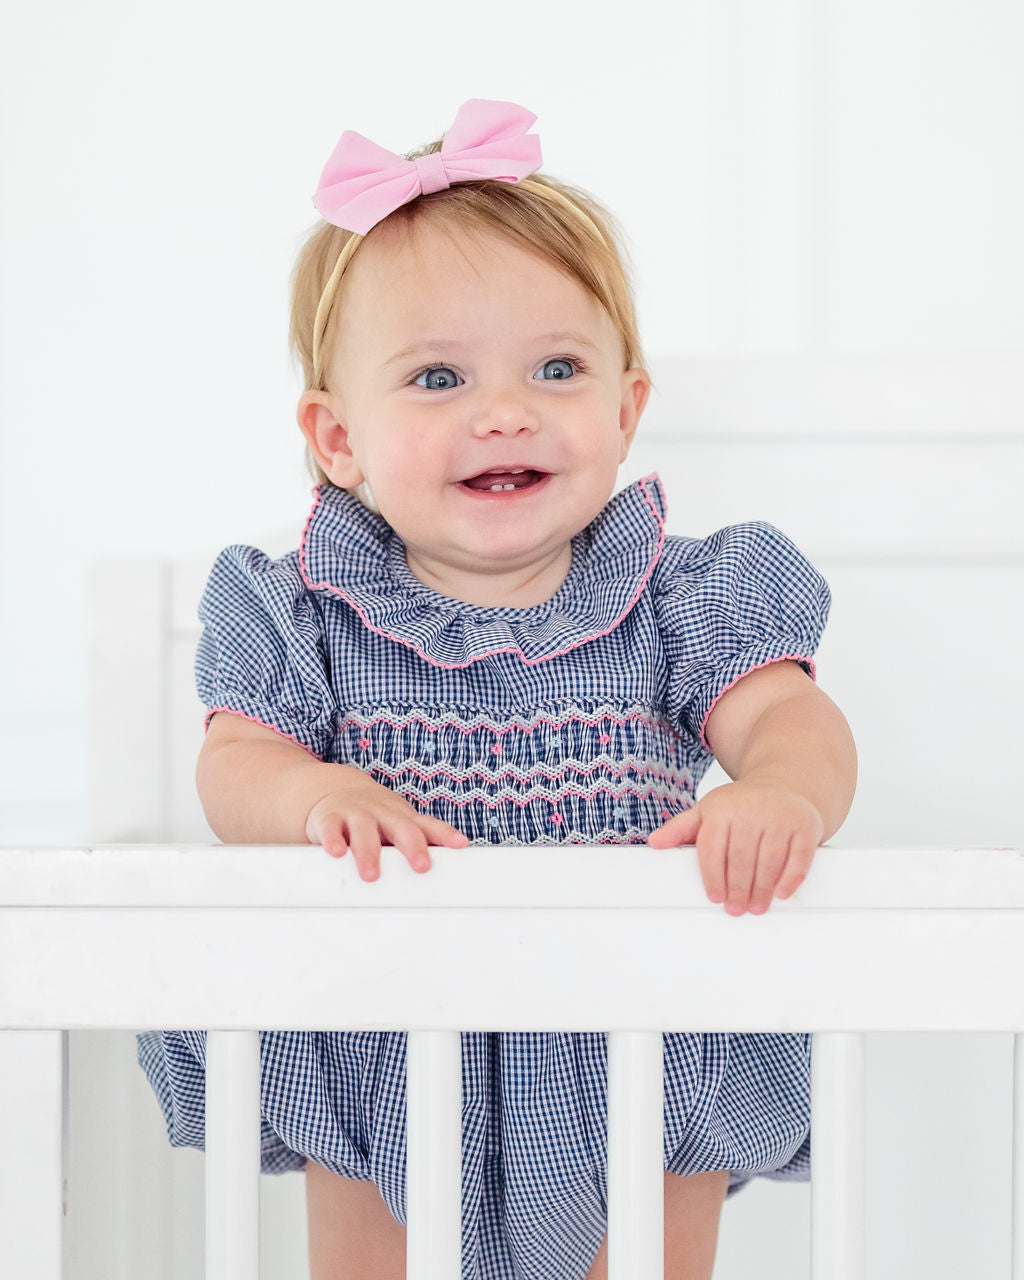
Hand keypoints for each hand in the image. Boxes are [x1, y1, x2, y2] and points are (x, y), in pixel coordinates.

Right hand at [305, 771, 468, 881]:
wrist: (337, 790)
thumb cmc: (377, 817)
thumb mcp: (400, 825)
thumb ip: (422, 842)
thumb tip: (454, 869)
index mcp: (403, 818)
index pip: (428, 825)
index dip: (445, 834)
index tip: (460, 845)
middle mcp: (382, 814)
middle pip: (400, 827)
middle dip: (412, 846)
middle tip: (422, 867)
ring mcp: (356, 814)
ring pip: (364, 830)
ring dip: (368, 852)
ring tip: (371, 874)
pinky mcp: (330, 818)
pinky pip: (331, 829)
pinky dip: (333, 840)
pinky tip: (337, 852)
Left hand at [647, 779, 823, 914]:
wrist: (785, 784)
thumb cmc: (741, 805)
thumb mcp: (708, 811)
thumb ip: (681, 829)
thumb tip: (655, 843)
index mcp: (723, 807)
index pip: (713, 848)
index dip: (713, 877)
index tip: (715, 898)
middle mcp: (752, 809)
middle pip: (742, 858)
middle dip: (738, 889)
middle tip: (736, 909)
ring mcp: (781, 816)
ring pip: (770, 860)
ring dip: (762, 889)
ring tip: (756, 907)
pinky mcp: (805, 825)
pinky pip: (799, 857)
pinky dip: (791, 879)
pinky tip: (781, 894)